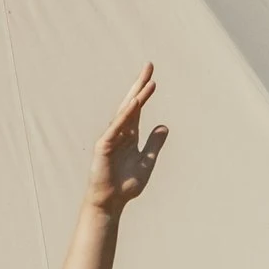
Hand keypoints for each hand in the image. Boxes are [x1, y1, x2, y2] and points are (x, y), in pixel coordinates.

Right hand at [89, 65, 168, 213]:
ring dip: (137, 97)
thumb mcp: (147, 162)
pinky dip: (126, 115)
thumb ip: (154, 144)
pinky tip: (136, 103)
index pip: (137, 108)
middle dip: (139, 85)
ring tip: (149, 82)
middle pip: (131, 103)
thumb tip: (164, 126)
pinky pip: (117, 127)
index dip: (144, 92)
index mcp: (129, 135)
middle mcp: (119, 132)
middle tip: (149, 65)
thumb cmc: (125, 185)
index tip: (152, 76)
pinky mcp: (104, 146)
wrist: (110, 203)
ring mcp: (110, 138)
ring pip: (125, 113)